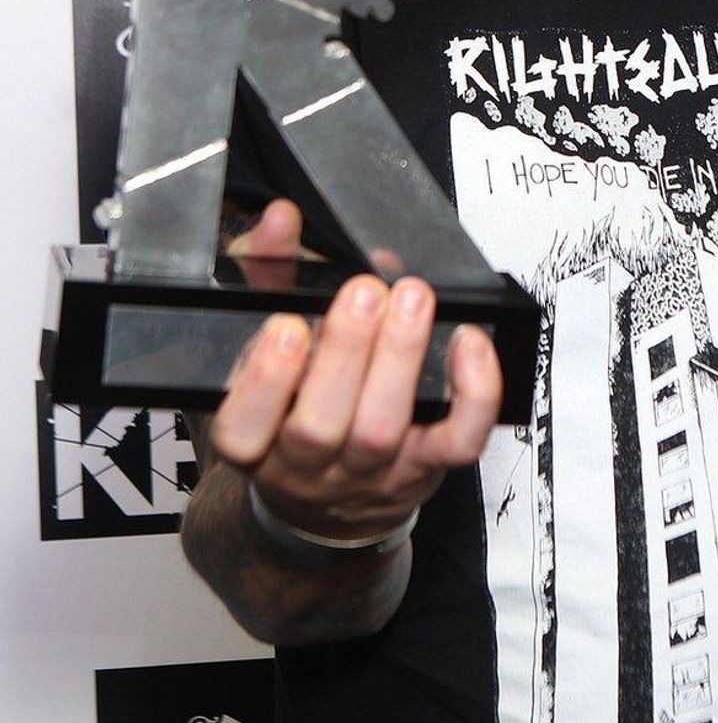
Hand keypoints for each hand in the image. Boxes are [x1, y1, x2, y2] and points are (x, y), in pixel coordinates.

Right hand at [212, 199, 502, 541]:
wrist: (329, 501)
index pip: (242, 429)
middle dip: (344, 353)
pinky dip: (471, 394)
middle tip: (366, 293)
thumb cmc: (293, 405)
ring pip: (382, 431)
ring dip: (400, 358)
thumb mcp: (260, 340)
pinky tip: (471, 344)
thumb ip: (266, 275)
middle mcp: (305, 464)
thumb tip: (281, 220)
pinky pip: (455, 442)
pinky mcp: (424, 468)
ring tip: (412, 298)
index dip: (264, 382)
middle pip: (317, 427)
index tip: (286, 325)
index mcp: (254, 437)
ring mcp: (368, 472)